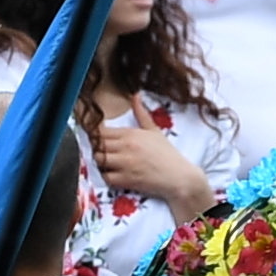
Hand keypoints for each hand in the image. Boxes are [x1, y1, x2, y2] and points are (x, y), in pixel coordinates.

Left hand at [87, 96, 215, 214]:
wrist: (179, 177)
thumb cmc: (167, 154)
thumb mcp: (154, 130)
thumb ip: (141, 113)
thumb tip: (135, 94)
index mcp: (130, 133)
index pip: (101, 131)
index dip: (96, 135)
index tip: (98, 139)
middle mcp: (126, 147)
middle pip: (97, 145)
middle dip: (97, 148)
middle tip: (103, 152)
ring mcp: (125, 164)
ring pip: (98, 159)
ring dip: (100, 162)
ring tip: (107, 162)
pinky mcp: (126, 180)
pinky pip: (105, 177)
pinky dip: (106, 176)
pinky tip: (113, 174)